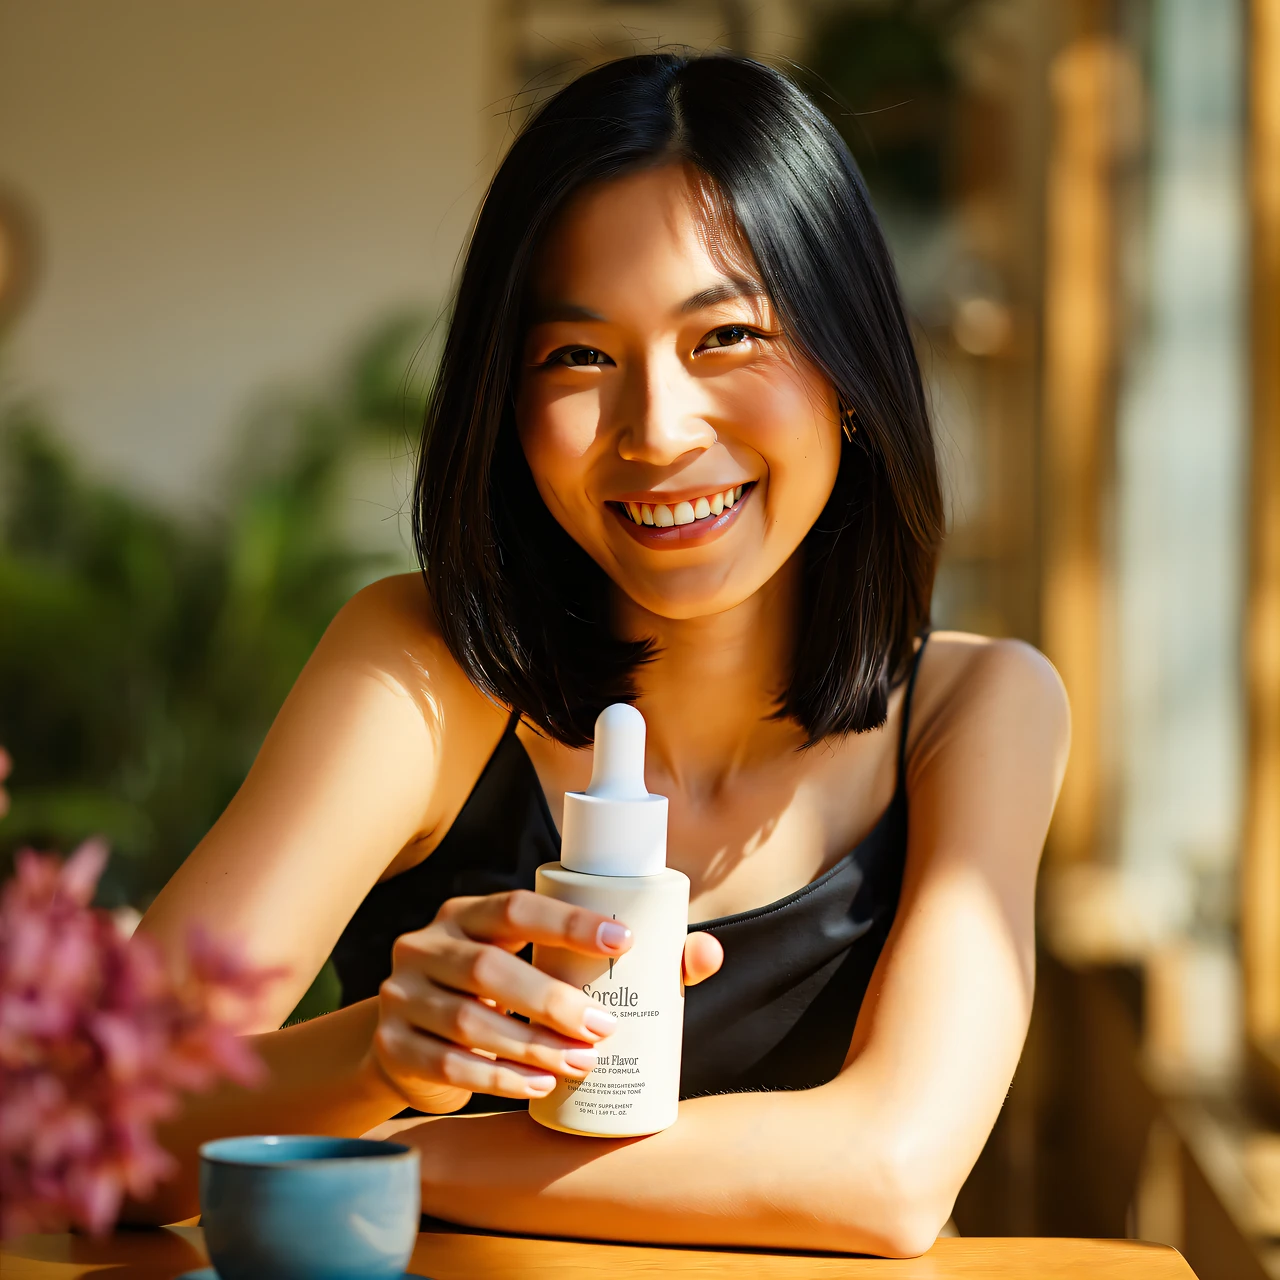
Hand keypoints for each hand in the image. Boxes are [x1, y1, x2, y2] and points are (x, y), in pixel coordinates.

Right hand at [369, 889, 722, 1114]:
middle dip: (552, 1000)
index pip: (515, 906)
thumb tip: (707, 954)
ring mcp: (401, 997)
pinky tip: (539, 1087)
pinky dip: (498, 1080)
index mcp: (466, 914)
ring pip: (468, 1022)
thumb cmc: (498, 996)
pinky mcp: (393, 1048)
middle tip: (604, 1027)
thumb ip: (616, 961)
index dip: (568, 923)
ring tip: (581, 1063)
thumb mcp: (535, 967)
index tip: (624, 942)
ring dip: (531, 1047)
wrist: (409, 1042)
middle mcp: (426, 946)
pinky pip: (448, 1066)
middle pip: (489, 969)